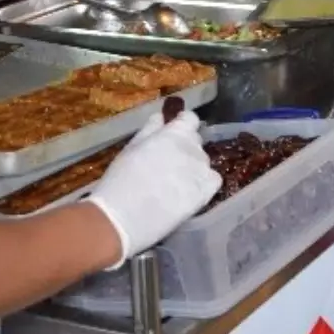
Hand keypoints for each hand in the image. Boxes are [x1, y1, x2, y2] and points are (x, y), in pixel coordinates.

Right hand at [85, 111, 220, 267]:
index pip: (190, 119)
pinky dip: (203, 184)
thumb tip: (161, 117)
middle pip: (195, 142)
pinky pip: (213, 181)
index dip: (182, 123)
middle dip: (184, 148)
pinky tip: (187, 192)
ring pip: (202, 162)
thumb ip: (149, 130)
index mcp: (176, 132)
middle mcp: (194, 148)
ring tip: (172, 184)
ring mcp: (202, 170)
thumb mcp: (131, 148)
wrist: (122, 216)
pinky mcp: (205, 192)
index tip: (173, 132)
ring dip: (192, 167)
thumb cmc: (120, 179)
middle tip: (166, 164)